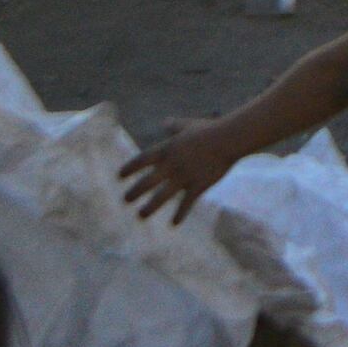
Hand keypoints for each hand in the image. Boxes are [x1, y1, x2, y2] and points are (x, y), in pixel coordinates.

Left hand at [117, 124, 236, 223]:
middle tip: (125, 200)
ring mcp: (184, 177)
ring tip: (141, 216)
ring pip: (162, 196)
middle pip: (147, 182)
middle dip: (135, 192)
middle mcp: (171, 165)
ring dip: (150, 207)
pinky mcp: (198, 186)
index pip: (142, 160)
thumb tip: (165, 122)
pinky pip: (186, 204)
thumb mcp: (188, 125)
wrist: (228, 140)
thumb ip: (174, 125)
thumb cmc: (209, 130)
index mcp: (167, 149)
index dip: (130, 168)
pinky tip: (174, 224)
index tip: (119, 176)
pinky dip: (180, 214)